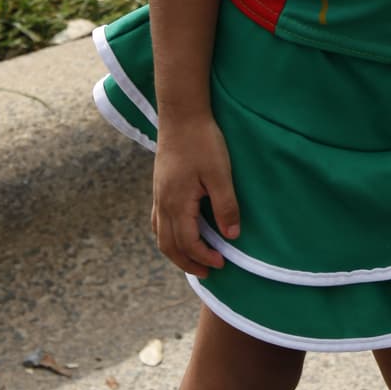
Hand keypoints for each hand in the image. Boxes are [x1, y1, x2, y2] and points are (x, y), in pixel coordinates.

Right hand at [151, 113, 240, 277]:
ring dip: (176, 253)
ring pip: (161, 235)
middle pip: (169, 245)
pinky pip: (158, 221)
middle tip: (208, 274)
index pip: (188, 243)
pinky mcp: (160, 187)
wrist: (182, 116)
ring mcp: (159, 195)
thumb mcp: (220, 174)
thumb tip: (231, 236)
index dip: (204, 257)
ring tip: (193, 260)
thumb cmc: (203, 142)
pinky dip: (167, 236)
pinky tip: (179, 234)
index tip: (223, 263)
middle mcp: (164, 203)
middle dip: (188, 263)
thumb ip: (226, 206)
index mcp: (177, 203)